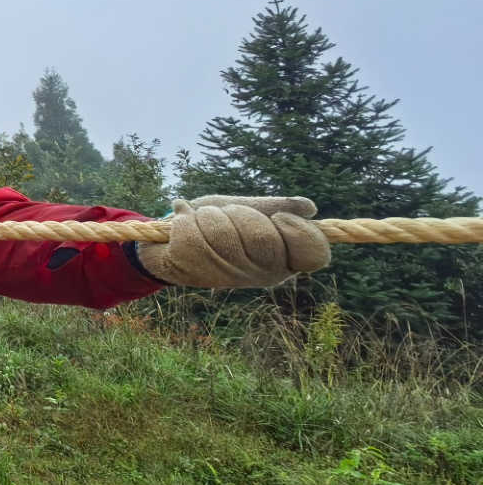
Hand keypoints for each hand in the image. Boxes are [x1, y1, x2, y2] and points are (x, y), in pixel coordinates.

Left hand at [137, 195, 329, 288]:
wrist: (170, 238)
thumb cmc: (216, 223)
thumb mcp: (247, 209)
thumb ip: (274, 208)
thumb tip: (309, 207)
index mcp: (283, 259)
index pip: (314, 255)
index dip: (299, 232)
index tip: (280, 217)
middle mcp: (262, 274)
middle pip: (263, 237)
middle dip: (241, 215)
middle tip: (228, 216)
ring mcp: (229, 277)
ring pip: (223, 233)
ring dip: (209, 215)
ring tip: (204, 219)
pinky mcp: (193, 272)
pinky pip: (192, 235)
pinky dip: (185, 218)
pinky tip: (184, 220)